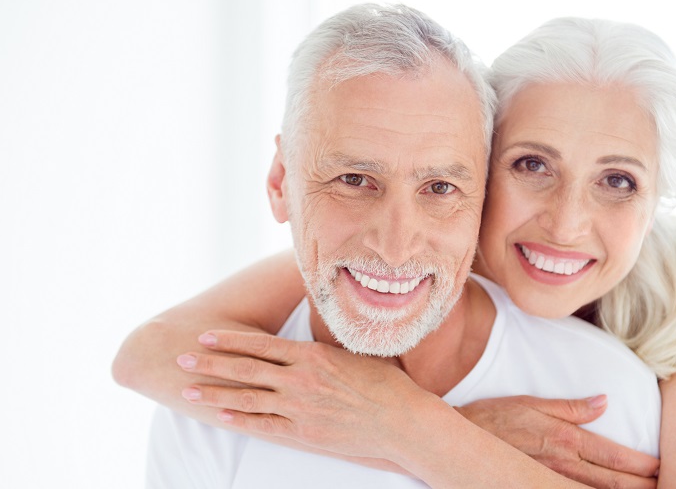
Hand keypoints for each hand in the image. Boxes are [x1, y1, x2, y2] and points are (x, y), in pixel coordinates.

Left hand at [175, 330, 443, 459]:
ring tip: (189, 389)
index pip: (260, 345)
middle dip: (210, 363)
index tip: (206, 336)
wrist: (401, 420)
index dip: (229, 341)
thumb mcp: (353, 353)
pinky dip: (240, 420)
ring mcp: (300, 408)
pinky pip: (264, 425)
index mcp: (312, 356)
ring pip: (247, 398)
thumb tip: (307, 335)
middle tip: (182, 358)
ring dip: (215, 393)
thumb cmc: (383, 383)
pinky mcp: (304, 433)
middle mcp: (300, 380)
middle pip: (245, 370)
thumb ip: (323, 347)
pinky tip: (220, 416)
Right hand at [455, 396, 659, 488]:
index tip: (661, 467)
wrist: (460, 439)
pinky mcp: (537, 485)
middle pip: (611, 482)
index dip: (640, 464)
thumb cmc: (495, 417)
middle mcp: (562, 464)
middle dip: (640, 486)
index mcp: (565, 439)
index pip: (612, 456)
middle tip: (665, 485)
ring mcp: (550, 479)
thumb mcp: (532, 403)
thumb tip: (603, 402)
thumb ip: (569, 407)